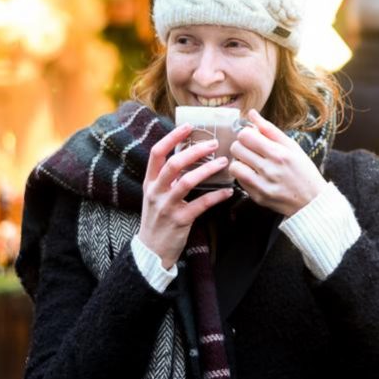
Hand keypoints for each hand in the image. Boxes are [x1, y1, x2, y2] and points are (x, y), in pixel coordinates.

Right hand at [138, 123, 232, 267]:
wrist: (151, 251)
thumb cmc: (157, 219)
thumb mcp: (155, 195)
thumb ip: (167, 178)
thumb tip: (188, 157)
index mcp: (150, 182)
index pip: (157, 153)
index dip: (172, 137)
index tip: (188, 127)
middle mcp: (156, 191)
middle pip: (173, 164)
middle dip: (194, 151)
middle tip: (214, 143)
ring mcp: (167, 206)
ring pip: (187, 182)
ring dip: (207, 170)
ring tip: (224, 162)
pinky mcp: (180, 220)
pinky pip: (201, 204)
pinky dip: (216, 196)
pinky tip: (228, 191)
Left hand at [228, 109, 326, 216]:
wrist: (312, 201)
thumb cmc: (304, 171)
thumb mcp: (293, 147)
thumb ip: (270, 129)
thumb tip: (251, 113)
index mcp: (279, 154)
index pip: (245, 135)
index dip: (246, 134)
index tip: (254, 138)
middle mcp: (269, 170)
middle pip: (236, 149)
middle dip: (242, 146)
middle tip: (252, 150)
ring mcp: (262, 185)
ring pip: (234, 166)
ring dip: (240, 162)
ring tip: (252, 163)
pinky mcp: (257, 197)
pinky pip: (239, 181)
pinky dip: (244, 175)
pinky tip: (255, 174)